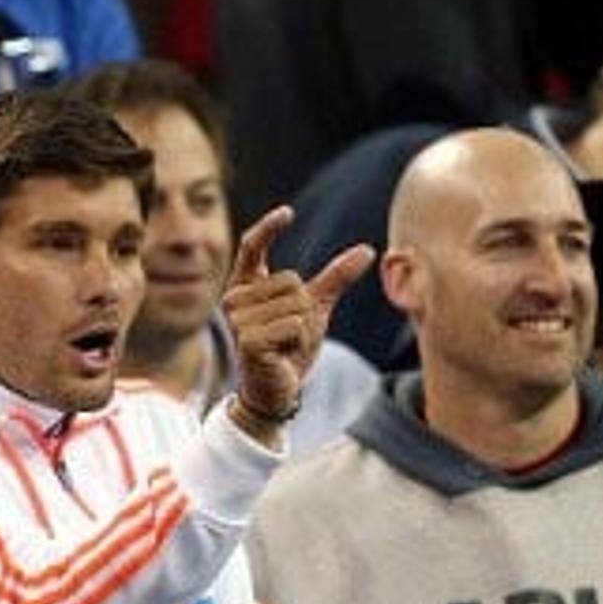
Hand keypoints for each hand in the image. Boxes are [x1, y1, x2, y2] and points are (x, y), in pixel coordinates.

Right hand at [220, 207, 372, 444]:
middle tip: (291, 335)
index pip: (251, 246)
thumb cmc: (289, 348)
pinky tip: (283, 356)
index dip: (268, 228)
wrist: (276, 391)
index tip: (288, 213)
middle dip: (305, 309)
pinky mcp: (248, 341)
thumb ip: (335, 278)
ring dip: (303, 329)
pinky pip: (293, 326)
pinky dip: (299, 341)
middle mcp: (234, 299)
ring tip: (286, 346)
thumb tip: (367, 250)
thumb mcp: (315, 308)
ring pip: (296, 305)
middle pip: (292, 281)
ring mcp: (238, 320)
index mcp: (246, 286)